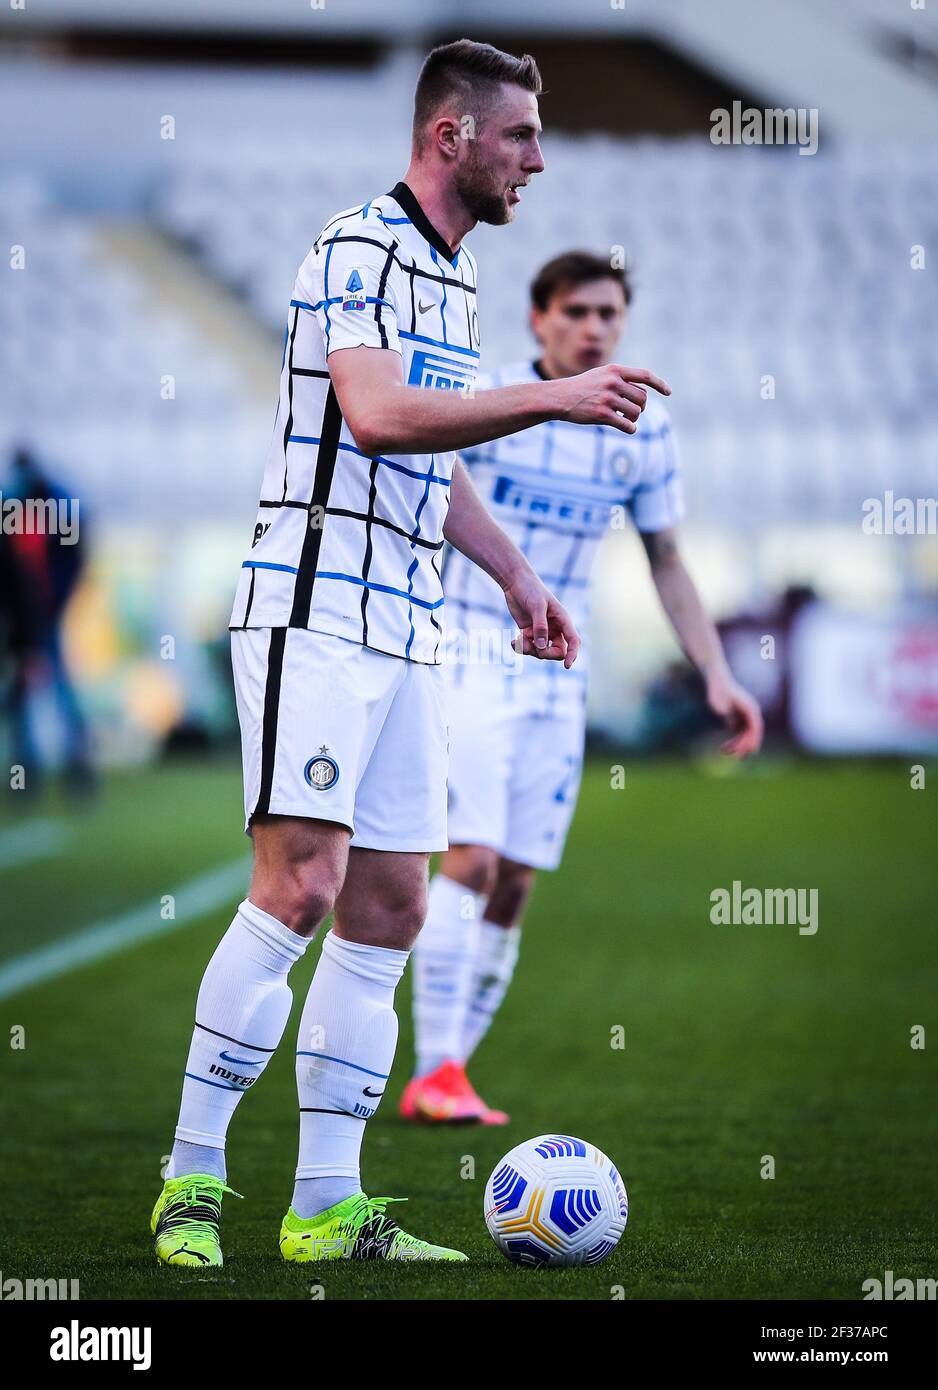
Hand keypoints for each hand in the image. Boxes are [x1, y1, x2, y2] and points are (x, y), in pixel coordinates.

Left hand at [502, 567, 579, 668]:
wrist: (515, 583)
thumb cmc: (530, 590)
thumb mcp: (536, 606)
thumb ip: (540, 626)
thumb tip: (542, 646)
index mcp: (562, 620)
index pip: (573, 641)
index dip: (572, 654)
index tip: (567, 665)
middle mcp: (555, 628)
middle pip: (557, 651)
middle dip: (545, 653)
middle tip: (532, 647)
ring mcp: (542, 632)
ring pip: (541, 652)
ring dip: (530, 650)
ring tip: (518, 641)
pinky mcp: (529, 633)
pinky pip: (529, 648)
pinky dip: (522, 648)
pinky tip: (513, 641)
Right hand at [552, 364, 670, 434]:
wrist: (559, 397)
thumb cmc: (581, 388)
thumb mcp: (601, 375)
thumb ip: (621, 379)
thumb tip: (643, 394)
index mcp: (615, 370)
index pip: (645, 375)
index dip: (659, 384)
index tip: (668, 392)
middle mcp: (613, 382)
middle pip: (642, 398)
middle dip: (641, 407)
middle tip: (632, 411)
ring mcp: (608, 398)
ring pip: (636, 412)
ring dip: (633, 418)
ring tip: (624, 419)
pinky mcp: (602, 414)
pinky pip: (627, 425)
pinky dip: (630, 428)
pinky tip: (627, 428)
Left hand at [706, 675, 763, 757]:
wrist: (716, 681)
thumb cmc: (718, 691)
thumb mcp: (721, 704)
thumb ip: (729, 716)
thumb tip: (733, 727)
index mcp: (751, 708)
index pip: (756, 727)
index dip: (754, 739)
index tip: (750, 750)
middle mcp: (751, 713)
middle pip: (752, 733)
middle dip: (745, 745)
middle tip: (738, 757)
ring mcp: (746, 716)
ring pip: (745, 735)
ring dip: (737, 745)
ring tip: (724, 752)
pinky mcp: (739, 719)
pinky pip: (739, 733)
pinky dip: (733, 741)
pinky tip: (723, 748)